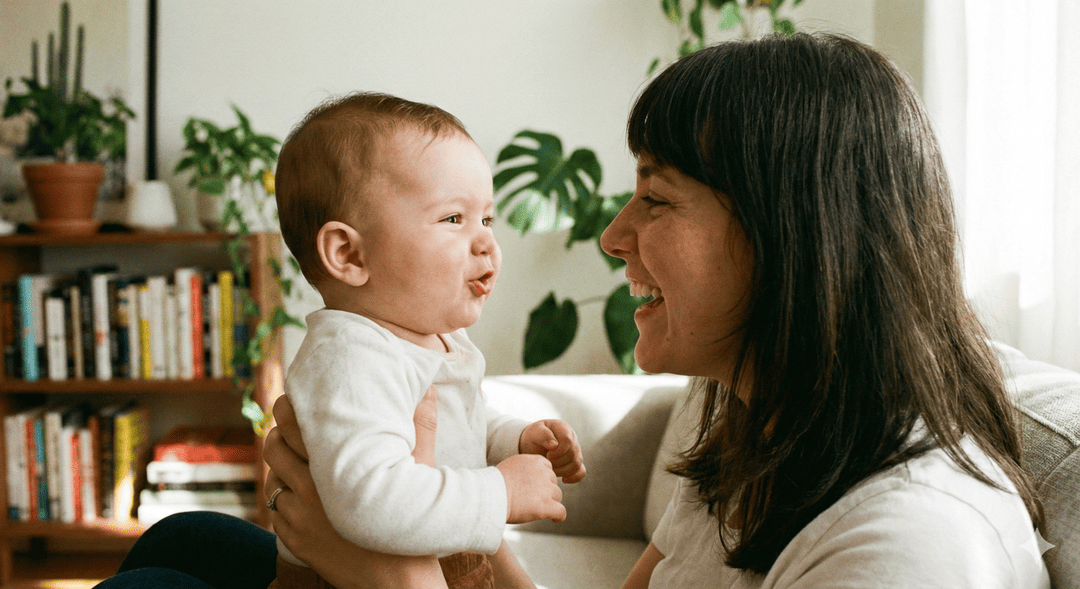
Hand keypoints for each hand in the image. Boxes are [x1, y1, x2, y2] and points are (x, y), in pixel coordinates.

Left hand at [264, 394, 446, 588]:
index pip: (294, 424)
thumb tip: (428, 390)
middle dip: (279, 433)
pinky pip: (275, 510)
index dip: (288, 408)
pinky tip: (301, 495)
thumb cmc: (414, 524)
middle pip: (274, 446)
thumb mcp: (421, 471)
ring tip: (296, 461)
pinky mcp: (294, 540)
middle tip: (291, 427)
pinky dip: (283, 498)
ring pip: (272, 478)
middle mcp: (311, 489)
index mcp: (337, 465)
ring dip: (280, 467)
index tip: (295, 401)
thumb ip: (420, 427)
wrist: (399, 584)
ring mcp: (298, 517)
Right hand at [495, 454, 565, 523]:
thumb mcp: (509, 468)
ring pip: (557, 496)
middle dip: (545, 491)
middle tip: (531, 500)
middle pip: (553, 482)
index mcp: (534, 461)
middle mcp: (542, 472)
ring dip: (550, 502)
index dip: (542, 479)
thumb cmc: (493, 485)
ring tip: (535, 510)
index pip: (547, 468)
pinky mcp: (546, 506)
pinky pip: (561, 512)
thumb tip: (526, 482)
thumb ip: (522, 471)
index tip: (534, 488)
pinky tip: (554, 519)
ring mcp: (546, 489)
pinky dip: (558, 516)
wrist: (489, 496)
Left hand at [518, 419, 585, 483]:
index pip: (568, 441)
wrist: (533, 444)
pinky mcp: (575, 462)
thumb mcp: (534, 432)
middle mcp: (573, 439)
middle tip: (546, 462)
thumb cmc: (534, 436)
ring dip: (562, 471)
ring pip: (577, 464)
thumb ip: (543, 435)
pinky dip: (574, 477)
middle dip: (558, 462)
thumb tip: (554, 445)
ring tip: (550, 468)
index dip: (558, 451)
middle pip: (572, 454)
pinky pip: (581, 472)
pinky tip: (563, 479)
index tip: (548, 455)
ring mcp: (575, 451)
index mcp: (564, 429)